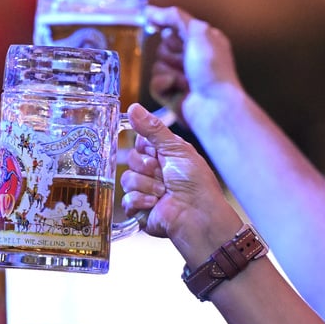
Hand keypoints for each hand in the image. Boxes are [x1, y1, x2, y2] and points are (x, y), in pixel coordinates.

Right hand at [121, 103, 241, 265]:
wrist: (199, 216)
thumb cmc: (197, 183)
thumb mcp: (177, 149)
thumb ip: (152, 129)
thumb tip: (133, 107)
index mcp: (163, 155)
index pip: (139, 142)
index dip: (145, 147)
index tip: (156, 152)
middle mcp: (152, 172)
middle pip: (130, 159)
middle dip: (147, 168)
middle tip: (163, 174)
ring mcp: (144, 190)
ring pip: (126, 179)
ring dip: (147, 186)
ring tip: (164, 192)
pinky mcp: (138, 209)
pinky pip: (126, 199)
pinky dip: (141, 201)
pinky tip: (156, 204)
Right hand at [146, 5, 240, 124]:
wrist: (213, 105)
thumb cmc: (213, 70)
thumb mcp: (199, 33)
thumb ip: (175, 17)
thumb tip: (152, 10)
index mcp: (202, 40)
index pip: (174, 26)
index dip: (165, 26)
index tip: (154, 24)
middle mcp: (191, 57)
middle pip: (162, 46)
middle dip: (171, 53)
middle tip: (186, 61)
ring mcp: (181, 76)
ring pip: (157, 65)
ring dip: (169, 71)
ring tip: (186, 79)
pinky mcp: (171, 93)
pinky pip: (154, 83)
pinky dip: (165, 85)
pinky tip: (178, 89)